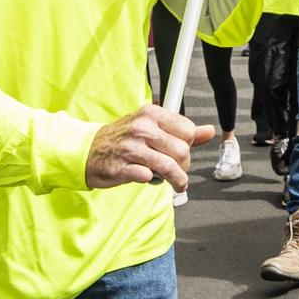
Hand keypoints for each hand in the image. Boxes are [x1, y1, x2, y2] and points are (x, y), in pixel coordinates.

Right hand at [85, 105, 213, 192]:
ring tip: (178, 184)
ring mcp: (130, 147)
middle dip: (184, 166)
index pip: (188, 130)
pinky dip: (152, 181)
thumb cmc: (125, 139)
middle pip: (181, 151)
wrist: (88, 150)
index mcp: (151, 114)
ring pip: (168, 166)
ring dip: (177, 180)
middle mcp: (141, 127)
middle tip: (179, 171)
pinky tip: (150, 179)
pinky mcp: (121, 167)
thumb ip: (182, 131)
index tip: (181, 152)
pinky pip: (147, 177)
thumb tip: (209, 130)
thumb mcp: (153, 127)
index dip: (189, 145)